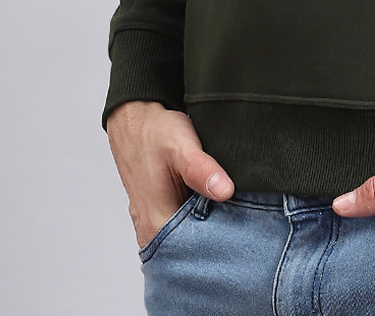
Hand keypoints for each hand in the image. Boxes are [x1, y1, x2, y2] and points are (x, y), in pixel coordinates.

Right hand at [107, 100, 234, 247]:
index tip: (239, 235)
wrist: (134, 120)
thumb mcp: (182, 146)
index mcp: (156, 222)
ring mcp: (153, 223)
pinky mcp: (158, 213)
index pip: (191, 254)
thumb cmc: (154, 133)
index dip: (217, 247)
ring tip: (230, 218)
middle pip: (190, 251)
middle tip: (241, 226)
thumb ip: (202, 170)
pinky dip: (197, 222)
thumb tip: (225, 191)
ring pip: (185, 240)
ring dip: (206, 231)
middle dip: (215, 242)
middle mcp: (151, 230)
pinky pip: (181, 228)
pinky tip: (214, 209)